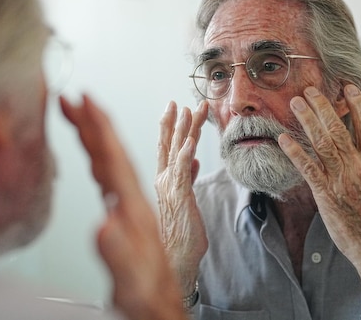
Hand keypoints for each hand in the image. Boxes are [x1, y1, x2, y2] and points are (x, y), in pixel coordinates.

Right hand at [60, 95, 186, 319]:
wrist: (162, 308)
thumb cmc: (148, 297)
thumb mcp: (132, 281)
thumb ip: (119, 253)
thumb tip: (106, 222)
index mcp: (133, 210)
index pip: (114, 159)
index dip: (99, 128)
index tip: (85, 101)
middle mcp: (135, 203)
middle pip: (114, 152)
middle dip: (94, 122)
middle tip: (73, 98)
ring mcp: (133, 208)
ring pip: (115, 161)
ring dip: (99, 134)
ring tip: (82, 114)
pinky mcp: (129, 217)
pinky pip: (117, 178)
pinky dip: (106, 158)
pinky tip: (102, 154)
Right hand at [155, 100, 208, 295]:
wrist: (177, 259)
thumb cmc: (181, 233)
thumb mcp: (186, 199)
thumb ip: (188, 178)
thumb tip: (195, 160)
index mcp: (165, 180)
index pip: (166, 148)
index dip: (169, 126)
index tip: (174, 107)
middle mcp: (165, 181)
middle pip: (170, 144)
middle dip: (175, 121)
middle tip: (177, 101)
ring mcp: (171, 188)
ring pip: (177, 152)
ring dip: (184, 130)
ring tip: (188, 110)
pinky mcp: (180, 198)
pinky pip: (183, 173)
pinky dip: (186, 156)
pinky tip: (190, 143)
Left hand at [278, 85, 360, 307]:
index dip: (357, 105)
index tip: (347, 88)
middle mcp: (359, 168)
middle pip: (339, 129)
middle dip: (324, 107)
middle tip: (310, 89)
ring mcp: (341, 180)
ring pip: (322, 143)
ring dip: (308, 121)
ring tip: (296, 103)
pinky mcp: (326, 194)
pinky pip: (307, 168)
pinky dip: (295, 151)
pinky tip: (283, 138)